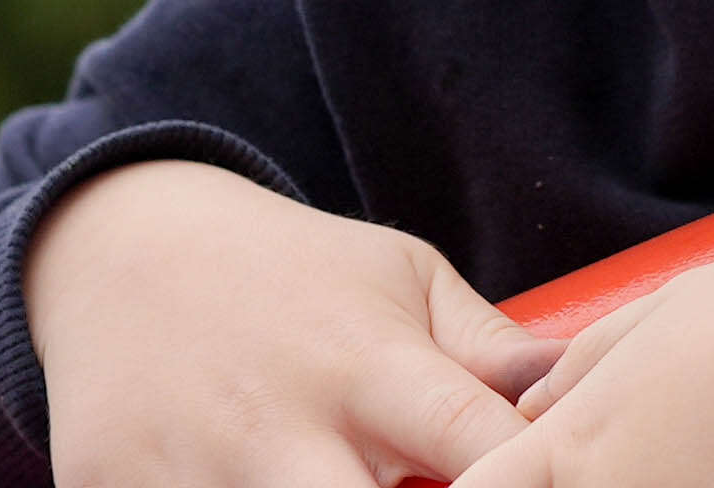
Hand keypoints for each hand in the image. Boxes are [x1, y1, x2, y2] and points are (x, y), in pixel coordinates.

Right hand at [25, 159, 562, 487]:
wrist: (118, 249)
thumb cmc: (296, 276)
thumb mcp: (401, 279)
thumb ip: (491, 351)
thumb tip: (594, 391)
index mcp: (371, 364)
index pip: (480, 446)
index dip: (527, 482)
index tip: (560, 484)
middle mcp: (283, 422)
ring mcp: (193, 467)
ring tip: (352, 486)